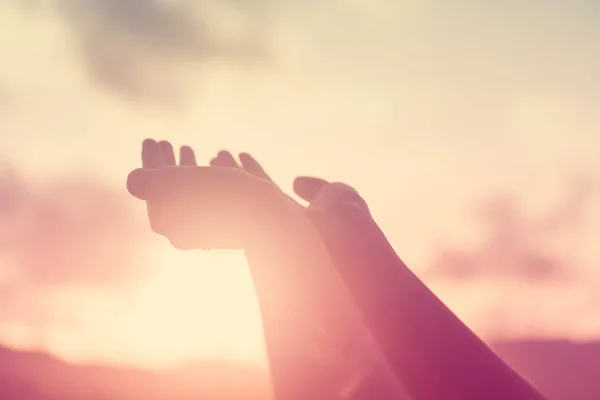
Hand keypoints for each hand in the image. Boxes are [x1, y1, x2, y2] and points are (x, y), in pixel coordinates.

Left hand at [127, 139, 289, 249]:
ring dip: (187, 170)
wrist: (271, 219)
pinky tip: (218, 160)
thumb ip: (150, 180)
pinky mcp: (235, 224)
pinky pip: (217, 196)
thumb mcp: (177, 182)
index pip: (151, 189)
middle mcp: (187, 231)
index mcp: (168, 223)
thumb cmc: (223, 197)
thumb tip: (132, 181)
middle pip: (170, 194)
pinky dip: (213, 176)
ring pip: (194, 194)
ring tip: (187, 149)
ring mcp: (212, 230)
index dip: (149, 162)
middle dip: (166, 165)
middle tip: (166, 142)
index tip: (152, 139)